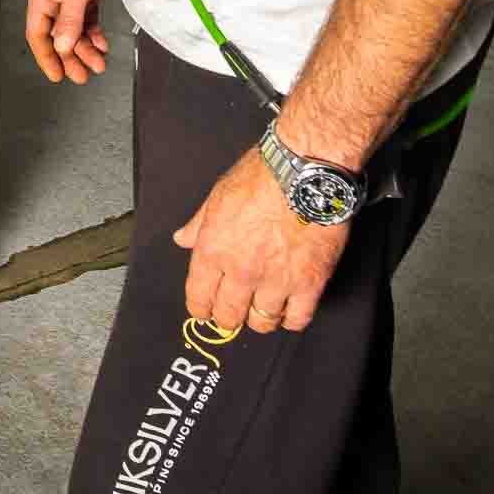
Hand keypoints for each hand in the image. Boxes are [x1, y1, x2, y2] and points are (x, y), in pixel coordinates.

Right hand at [25, 0, 114, 82]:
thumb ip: (68, 20)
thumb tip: (60, 46)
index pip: (38, 34)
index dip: (46, 57)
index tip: (57, 75)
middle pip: (57, 37)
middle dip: (70, 58)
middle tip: (82, 76)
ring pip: (74, 32)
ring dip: (85, 49)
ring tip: (98, 63)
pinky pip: (86, 22)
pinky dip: (94, 35)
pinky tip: (102, 44)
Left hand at [174, 148, 350, 334]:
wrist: (305, 171)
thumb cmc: (262, 175)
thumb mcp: (219, 194)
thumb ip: (199, 224)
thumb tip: (183, 239)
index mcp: (214, 250)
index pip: (199, 297)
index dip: (200, 308)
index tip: (205, 310)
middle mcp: (242, 271)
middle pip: (229, 316)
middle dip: (228, 317)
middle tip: (233, 313)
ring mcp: (277, 280)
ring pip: (263, 322)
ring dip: (260, 318)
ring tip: (263, 308)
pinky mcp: (309, 283)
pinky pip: (297, 318)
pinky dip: (292, 319)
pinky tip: (289, 309)